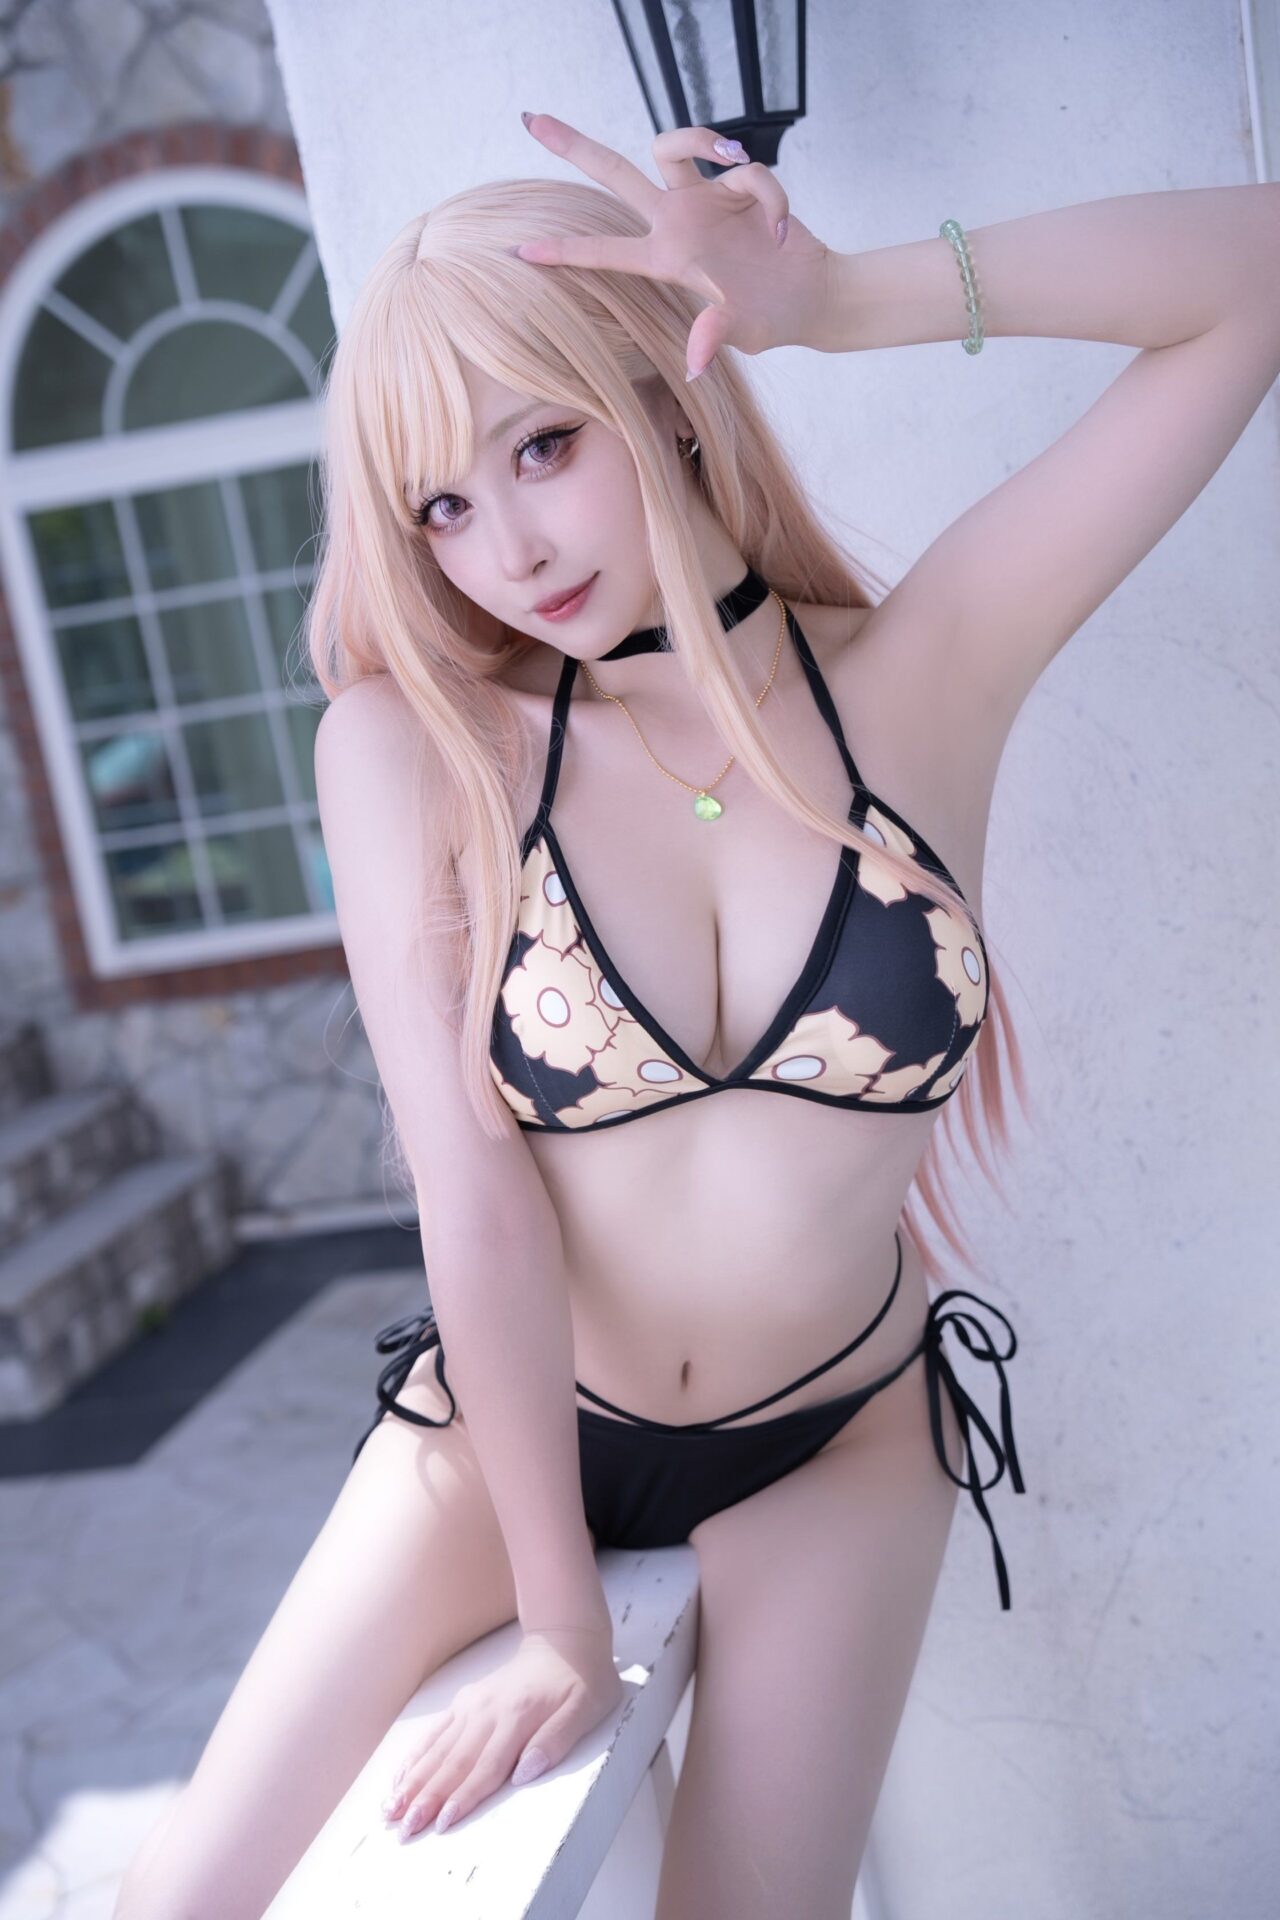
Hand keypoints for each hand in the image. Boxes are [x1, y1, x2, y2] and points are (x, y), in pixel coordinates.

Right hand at [381, 1623, 622, 1839]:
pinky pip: (435, 1733)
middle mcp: (487, 1711)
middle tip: (404, 1829)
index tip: (442, 1824)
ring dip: (413, 1781)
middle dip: (427, 1798)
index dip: (464, 1797)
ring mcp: (472, 1705)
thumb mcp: (587, 1709)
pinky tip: (399, 1778)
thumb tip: (525, 1772)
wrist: (565, 1640)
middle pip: (454, 1762)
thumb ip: (557, 1739)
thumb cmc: (582, 1680)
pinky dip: (415, 1756)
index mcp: (518, 1716)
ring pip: (438, 1750)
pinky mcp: (464, 1702)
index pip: (486, 1766)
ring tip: (390, 1810)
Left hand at [515, 110, 835, 378]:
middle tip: (531, 118)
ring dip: (700, 138)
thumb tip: (696, 365)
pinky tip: (783, 229)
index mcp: (665, 259)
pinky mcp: (739, 184)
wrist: (815, 294)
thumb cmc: (772, 318)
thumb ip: (713, 335)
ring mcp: (704, 198)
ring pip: (674, 145)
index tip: (519, 251)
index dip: (564, 250)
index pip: (604, 251)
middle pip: (615, 174)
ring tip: (733, 158)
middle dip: (575, 146)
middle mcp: (676, 221)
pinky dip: (770, 196)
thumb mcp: (740, 331)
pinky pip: (749, 171)